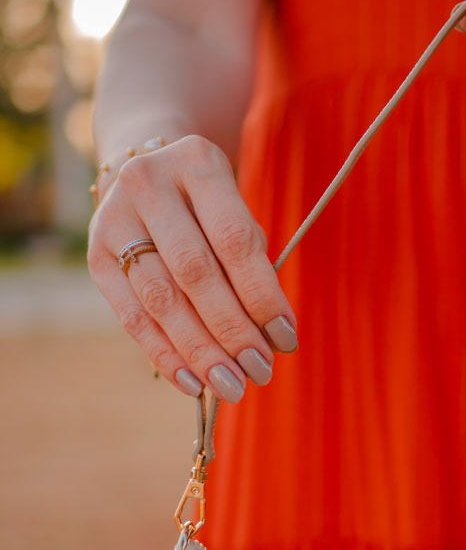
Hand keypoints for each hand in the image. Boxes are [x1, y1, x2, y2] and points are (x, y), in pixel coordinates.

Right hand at [87, 135, 297, 402]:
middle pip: (195, 272)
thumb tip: (272, 338)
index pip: (234, 240)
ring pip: (161, 299)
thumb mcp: (236, 210)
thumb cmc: (210, 204)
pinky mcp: (94, 254)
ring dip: (200, 351)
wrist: (148, 170)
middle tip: (261, 371)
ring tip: (231, 385)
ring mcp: (113, 218)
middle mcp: (148, 184)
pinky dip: (164, 354)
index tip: (286, 339)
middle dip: (232, 330)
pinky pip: (131, 315)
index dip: (262, 295)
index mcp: (197, 163)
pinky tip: (191, 382)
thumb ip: (252, 263)